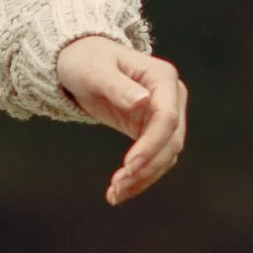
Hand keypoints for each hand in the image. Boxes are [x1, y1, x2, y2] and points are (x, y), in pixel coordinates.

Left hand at [53, 35, 188, 206]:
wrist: (81, 61)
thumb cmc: (86, 59)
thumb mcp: (95, 70)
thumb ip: (116, 86)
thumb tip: (143, 101)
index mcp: (163, 78)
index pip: (167, 118)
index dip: (151, 145)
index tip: (129, 166)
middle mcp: (171, 97)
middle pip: (171, 141)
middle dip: (146, 167)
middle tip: (117, 186)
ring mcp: (165, 115)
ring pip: (165, 156)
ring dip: (143, 178)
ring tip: (114, 193)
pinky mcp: (152, 130)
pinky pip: (153, 159)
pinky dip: (138, 177)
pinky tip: (118, 191)